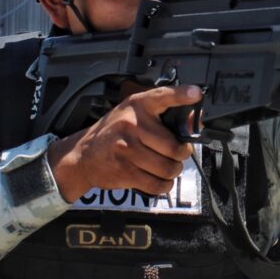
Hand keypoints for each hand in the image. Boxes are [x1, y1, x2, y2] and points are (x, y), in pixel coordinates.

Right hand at [47, 85, 202, 201]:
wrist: (83, 155)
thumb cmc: (115, 134)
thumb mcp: (133, 115)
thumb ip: (162, 116)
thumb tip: (195, 123)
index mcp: (137, 105)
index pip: (162, 96)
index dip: (181, 95)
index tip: (196, 93)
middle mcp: (132, 125)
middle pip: (175, 147)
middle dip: (181, 155)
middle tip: (176, 154)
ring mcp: (127, 149)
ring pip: (169, 168)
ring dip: (173, 171)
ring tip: (167, 166)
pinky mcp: (125, 171)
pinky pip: (158, 184)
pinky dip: (164, 185)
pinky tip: (160, 179)